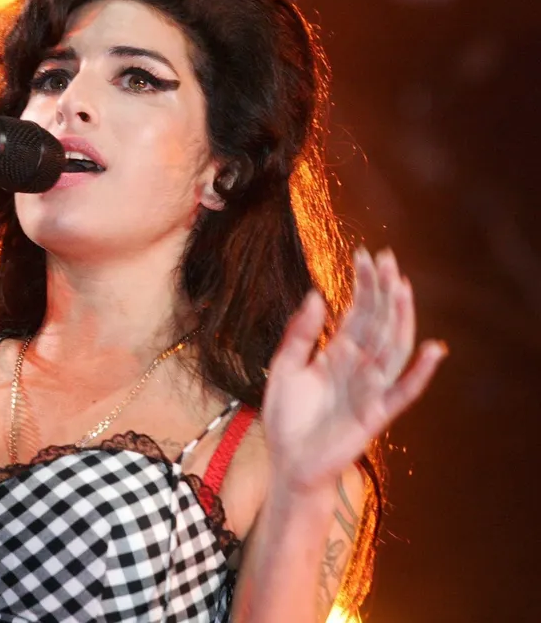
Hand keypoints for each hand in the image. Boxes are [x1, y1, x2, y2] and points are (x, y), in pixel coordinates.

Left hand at [262, 248, 447, 491]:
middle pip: (378, 322)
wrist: (288, 462)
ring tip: (403, 288)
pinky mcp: (376, 414)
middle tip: (387, 258)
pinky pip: (403, 391)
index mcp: (338, 354)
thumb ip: (299, 333)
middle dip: (383, 291)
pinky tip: (434, 350)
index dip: (363, 285)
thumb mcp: (285, 367)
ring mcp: (370, 389)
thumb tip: (314, 294)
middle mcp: (359, 367)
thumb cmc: (287, 418)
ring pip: (393, 347)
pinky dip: (419, 372)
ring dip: (400, 318)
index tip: (365, 254)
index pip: (357, 312)